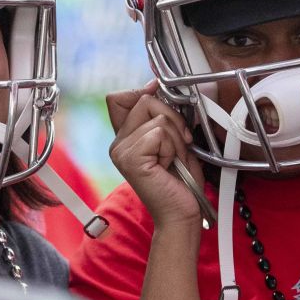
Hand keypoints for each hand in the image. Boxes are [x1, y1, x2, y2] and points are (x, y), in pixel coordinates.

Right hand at [106, 82, 205, 229]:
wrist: (181, 214)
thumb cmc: (181, 182)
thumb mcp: (172, 141)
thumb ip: (160, 116)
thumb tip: (154, 86)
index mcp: (125, 138)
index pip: (118, 98)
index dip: (142, 93)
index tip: (160, 100)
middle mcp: (117, 143)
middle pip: (144, 101)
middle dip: (172, 119)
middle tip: (178, 145)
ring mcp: (121, 151)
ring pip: (157, 117)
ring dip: (176, 138)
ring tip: (173, 159)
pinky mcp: (130, 159)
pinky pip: (159, 133)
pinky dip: (173, 148)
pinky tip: (168, 165)